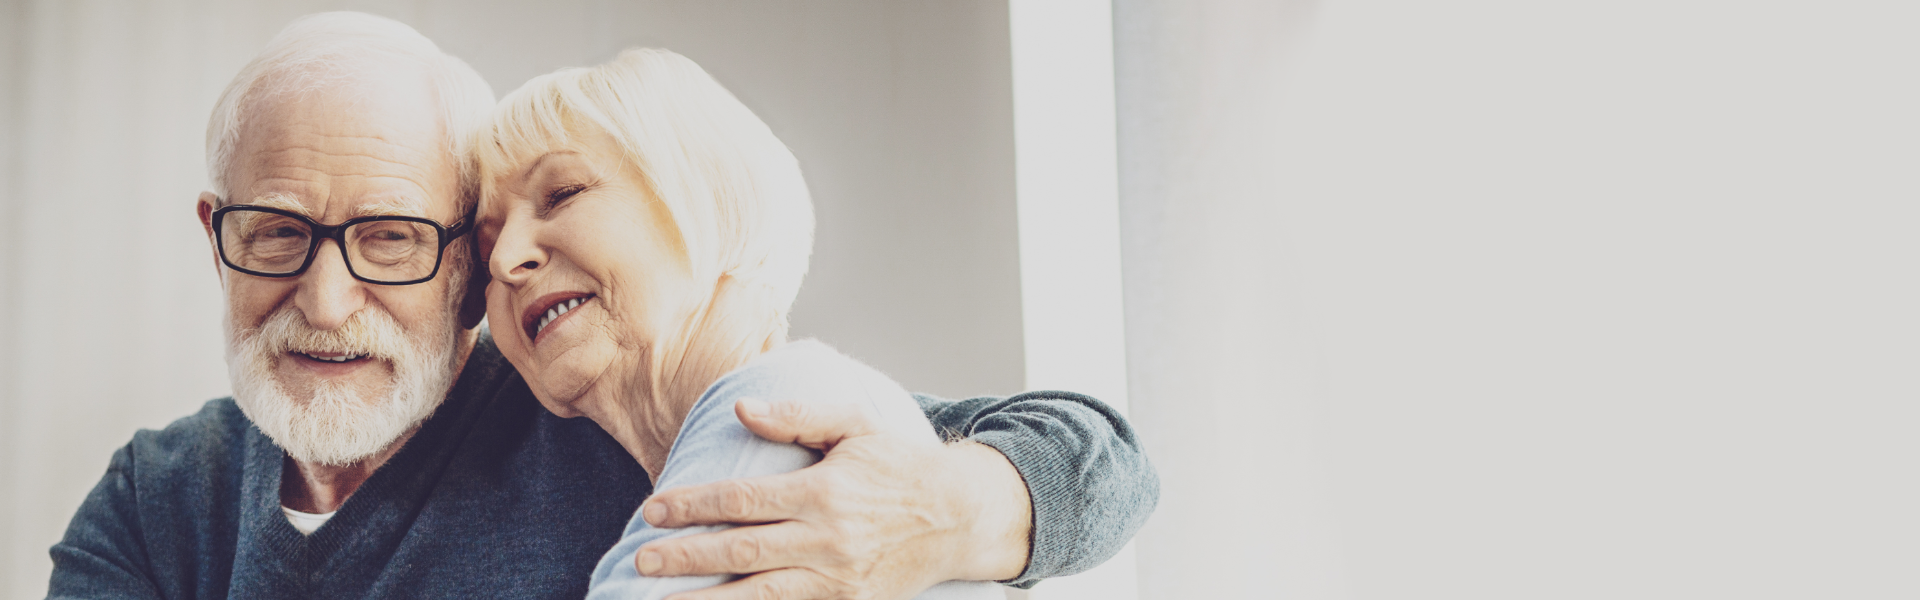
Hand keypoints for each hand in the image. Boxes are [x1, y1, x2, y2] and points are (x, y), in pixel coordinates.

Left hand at [634, 398, 1032, 599]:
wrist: (960, 518)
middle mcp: (828, 540)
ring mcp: (837, 579)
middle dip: (686, 557)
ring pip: (759, 595)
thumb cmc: (902, 466)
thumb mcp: (857, 426)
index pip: (743, 501)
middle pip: (742, 552)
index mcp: (825, 492)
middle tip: (642, 559)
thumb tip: (742, 410)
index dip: (693, 506)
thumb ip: (798, 418)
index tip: (654, 509)